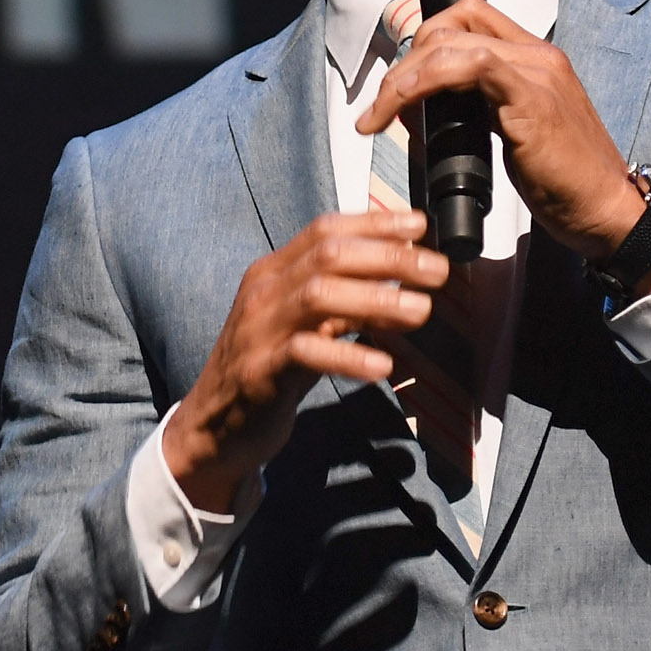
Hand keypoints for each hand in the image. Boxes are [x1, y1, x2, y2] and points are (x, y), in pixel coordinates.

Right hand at [162, 210, 446, 514]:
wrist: (213, 427)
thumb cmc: (268, 371)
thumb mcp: (307, 328)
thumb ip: (344, 304)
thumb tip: (401, 285)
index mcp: (272, 273)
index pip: (325, 231)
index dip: (375, 224)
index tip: (420, 225)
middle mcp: (263, 293)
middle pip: (328, 256)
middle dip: (388, 257)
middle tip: (437, 270)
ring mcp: (258, 330)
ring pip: (317, 295)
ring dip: (375, 298)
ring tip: (421, 311)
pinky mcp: (259, 371)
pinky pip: (305, 353)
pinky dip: (347, 355)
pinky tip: (382, 365)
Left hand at [353, 0, 645, 265]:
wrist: (605, 210)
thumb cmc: (563, 181)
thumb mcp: (515, 131)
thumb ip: (481, 107)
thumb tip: (428, 108)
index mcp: (534, 57)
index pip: (469, 17)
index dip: (424, 40)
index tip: (398, 83)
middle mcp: (537, 55)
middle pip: (452, 23)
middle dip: (405, 60)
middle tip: (382, 104)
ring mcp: (537, 72)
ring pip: (451, 43)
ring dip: (403, 78)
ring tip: (379, 114)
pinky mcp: (533, 97)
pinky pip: (471, 66)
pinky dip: (425, 84)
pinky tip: (402, 111)